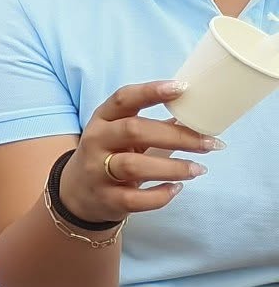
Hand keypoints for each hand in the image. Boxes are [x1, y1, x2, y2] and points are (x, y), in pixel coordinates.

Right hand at [61, 80, 217, 224]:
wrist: (77, 193)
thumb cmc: (109, 157)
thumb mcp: (122, 136)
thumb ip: (154, 126)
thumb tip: (196, 116)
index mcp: (103, 120)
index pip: (123, 99)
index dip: (151, 92)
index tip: (183, 88)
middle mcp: (96, 141)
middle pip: (134, 130)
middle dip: (176, 136)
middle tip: (208, 144)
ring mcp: (97, 170)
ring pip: (133, 165)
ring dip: (172, 167)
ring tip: (198, 169)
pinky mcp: (106, 198)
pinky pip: (135, 199)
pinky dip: (160, 195)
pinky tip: (176, 188)